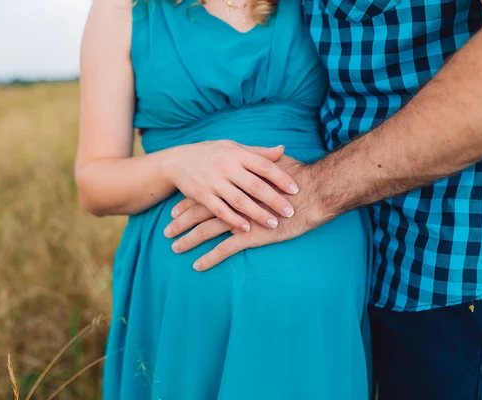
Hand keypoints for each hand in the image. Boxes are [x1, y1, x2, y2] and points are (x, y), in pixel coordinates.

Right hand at [163, 140, 298, 231]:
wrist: (177, 161)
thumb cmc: (211, 153)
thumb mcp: (233, 147)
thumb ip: (258, 152)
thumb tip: (283, 150)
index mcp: (237, 154)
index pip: (264, 166)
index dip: (281, 178)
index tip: (296, 190)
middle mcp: (226, 167)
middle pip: (255, 185)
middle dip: (274, 200)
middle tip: (290, 212)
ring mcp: (213, 182)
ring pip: (239, 200)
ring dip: (257, 214)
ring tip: (273, 224)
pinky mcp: (201, 195)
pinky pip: (220, 210)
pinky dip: (233, 220)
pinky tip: (246, 228)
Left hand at [165, 156, 331, 270]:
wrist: (314, 192)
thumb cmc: (298, 177)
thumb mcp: (274, 165)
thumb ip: (259, 162)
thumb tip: (251, 159)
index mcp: (234, 183)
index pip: (205, 193)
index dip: (188, 203)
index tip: (174, 212)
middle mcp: (232, 200)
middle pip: (199, 212)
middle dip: (181, 223)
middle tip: (167, 231)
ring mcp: (240, 218)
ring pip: (206, 231)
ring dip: (188, 240)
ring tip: (174, 248)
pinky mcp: (250, 235)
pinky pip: (224, 249)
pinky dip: (209, 258)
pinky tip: (197, 265)